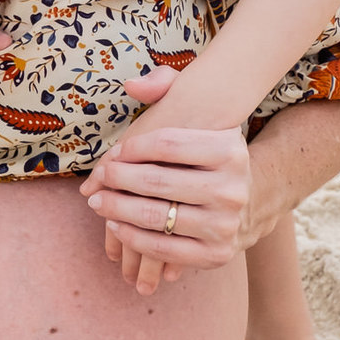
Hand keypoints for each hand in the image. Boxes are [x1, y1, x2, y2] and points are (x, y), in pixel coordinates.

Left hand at [79, 69, 251, 295]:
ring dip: (117, 209)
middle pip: (158, 181)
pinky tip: (115, 225)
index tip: (113, 153)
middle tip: (100, 178)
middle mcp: (233, 188)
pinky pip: (164, 248)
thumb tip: (131, 85)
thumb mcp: (198, 116)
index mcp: (230, 149)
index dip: (131, 147)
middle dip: (118, 179)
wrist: (241, 200)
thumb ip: (164, 85)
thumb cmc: (205, 155)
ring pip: (156, 216)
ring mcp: (226, 224)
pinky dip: (133, 238)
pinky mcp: (217, 255)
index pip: (167, 142)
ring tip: (98, 202)